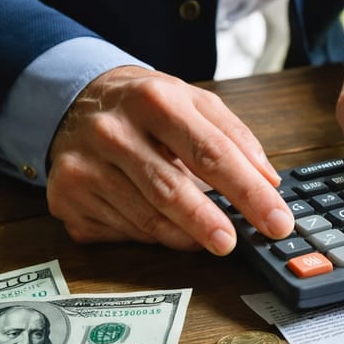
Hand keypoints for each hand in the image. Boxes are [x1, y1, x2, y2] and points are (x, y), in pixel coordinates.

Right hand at [46, 66, 293, 254]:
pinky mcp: (66, 197)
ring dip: (184, 236)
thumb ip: (236, 138)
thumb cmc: (147, 107)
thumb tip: (270, 182)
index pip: (211, 153)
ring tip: (208, 239)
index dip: (249, 191)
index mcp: (155, 100)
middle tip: (235, 244)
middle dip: (209, 223)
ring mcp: (84, 166)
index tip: (276, 220)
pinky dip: (152, 235)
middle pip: (170, 189)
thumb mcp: (194, 102)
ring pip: (145, 218)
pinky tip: (164, 226)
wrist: (76, 100)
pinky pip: (122, 230)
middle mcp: (112, 131)